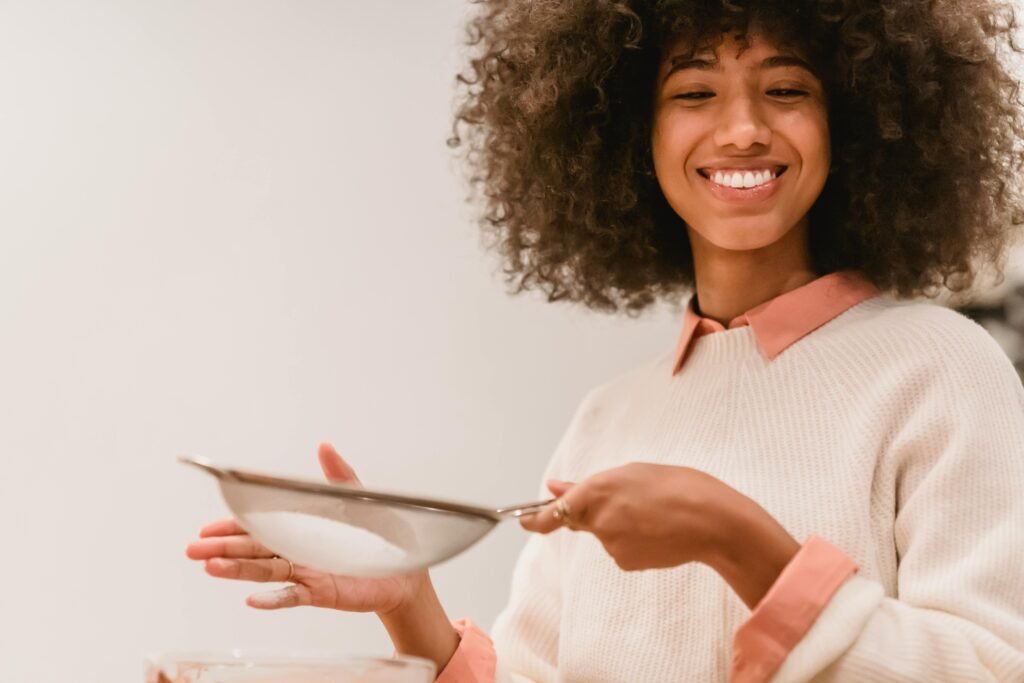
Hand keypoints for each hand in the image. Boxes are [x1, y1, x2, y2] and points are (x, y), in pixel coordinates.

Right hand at [185, 443, 427, 614]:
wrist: (407, 568)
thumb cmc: (382, 534)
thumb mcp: (359, 498)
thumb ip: (339, 475)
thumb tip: (324, 445)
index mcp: (301, 528)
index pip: (259, 528)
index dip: (232, 529)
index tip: (206, 529)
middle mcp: (298, 551)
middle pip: (254, 550)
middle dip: (222, 549)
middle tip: (193, 550)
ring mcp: (308, 573)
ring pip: (266, 571)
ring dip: (237, 570)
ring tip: (210, 567)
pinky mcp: (322, 591)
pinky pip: (293, 596)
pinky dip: (273, 599)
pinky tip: (252, 600)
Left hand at [520, 462, 799, 607]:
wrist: (711, 521)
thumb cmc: (679, 486)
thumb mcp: (631, 472)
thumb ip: (588, 483)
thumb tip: (555, 487)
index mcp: (597, 488)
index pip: (553, 511)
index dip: (535, 519)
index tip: (523, 520)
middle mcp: (598, 519)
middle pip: (581, 519)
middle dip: (594, 512)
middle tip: (629, 502)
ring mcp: (611, 544)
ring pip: (604, 533)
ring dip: (619, 524)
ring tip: (653, 512)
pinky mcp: (625, 561)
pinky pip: (620, 549)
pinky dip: (632, 541)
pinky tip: (657, 531)